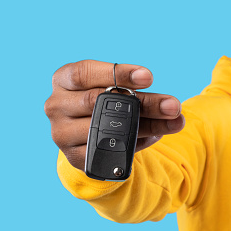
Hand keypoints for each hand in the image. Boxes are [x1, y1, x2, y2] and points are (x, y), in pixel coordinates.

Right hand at [44, 60, 184, 170]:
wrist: (88, 134)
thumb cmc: (104, 101)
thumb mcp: (113, 89)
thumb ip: (134, 91)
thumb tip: (169, 106)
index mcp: (63, 80)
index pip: (86, 73)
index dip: (117, 73)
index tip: (149, 77)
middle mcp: (56, 105)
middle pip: (102, 101)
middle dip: (144, 103)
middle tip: (174, 105)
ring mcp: (62, 134)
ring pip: (109, 129)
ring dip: (148, 126)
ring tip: (174, 122)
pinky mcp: (74, 157)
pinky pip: (110, 150)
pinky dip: (137, 143)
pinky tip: (155, 136)